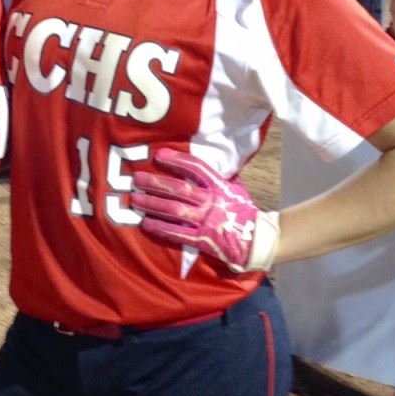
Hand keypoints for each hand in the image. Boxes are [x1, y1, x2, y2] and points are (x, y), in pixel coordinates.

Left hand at [131, 148, 278, 272]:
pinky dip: (161, 228)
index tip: (160, 155)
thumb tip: (197, 166)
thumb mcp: (234, 189)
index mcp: (219, 186)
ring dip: (152, 204)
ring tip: (135, 199)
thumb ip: (216, 178)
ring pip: (174, 209)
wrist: (259, 240)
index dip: (177, 160)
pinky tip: (146, 223)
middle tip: (136, 178)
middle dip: (156, 182)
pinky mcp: (203, 240)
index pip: (196, 168)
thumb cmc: (244, 212)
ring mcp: (206, 221)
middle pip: (179, 189)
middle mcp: (211, 201)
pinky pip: (178, 233)